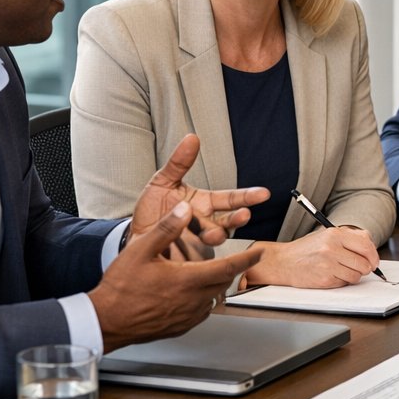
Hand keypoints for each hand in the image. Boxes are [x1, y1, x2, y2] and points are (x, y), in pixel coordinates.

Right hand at [90, 201, 262, 351]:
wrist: (106, 322)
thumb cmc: (120, 289)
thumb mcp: (141, 250)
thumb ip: (166, 228)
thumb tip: (184, 209)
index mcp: (187, 279)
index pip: (228, 267)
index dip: (247, 258)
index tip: (259, 252)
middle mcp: (192, 300)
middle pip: (224, 283)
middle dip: (232, 269)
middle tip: (235, 260)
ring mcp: (187, 316)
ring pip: (213, 298)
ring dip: (216, 285)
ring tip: (211, 273)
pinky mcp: (180, 327)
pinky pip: (201, 312)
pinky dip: (203, 300)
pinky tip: (192, 294)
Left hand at [130, 134, 268, 253]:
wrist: (135, 240)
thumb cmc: (151, 212)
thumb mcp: (161, 183)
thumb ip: (179, 163)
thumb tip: (192, 138)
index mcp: (204, 204)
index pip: (230, 199)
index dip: (247, 196)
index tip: (263, 194)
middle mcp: (207, 223)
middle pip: (230, 220)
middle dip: (238, 218)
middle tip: (243, 215)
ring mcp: (201, 242)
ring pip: (218, 239)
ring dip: (217, 235)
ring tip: (209, 235)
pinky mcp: (193, 260)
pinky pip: (203, 257)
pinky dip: (206, 256)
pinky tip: (201, 254)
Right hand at [246, 226, 380, 287]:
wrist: (283, 262)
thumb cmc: (307, 249)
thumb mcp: (327, 235)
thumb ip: (350, 237)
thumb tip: (370, 243)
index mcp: (335, 234)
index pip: (366, 245)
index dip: (373, 256)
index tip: (374, 261)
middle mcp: (332, 248)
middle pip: (364, 263)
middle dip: (366, 268)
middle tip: (361, 268)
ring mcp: (328, 264)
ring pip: (356, 275)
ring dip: (353, 275)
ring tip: (342, 270)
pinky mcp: (324, 279)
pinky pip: (344, 283)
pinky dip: (342, 281)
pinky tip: (332, 275)